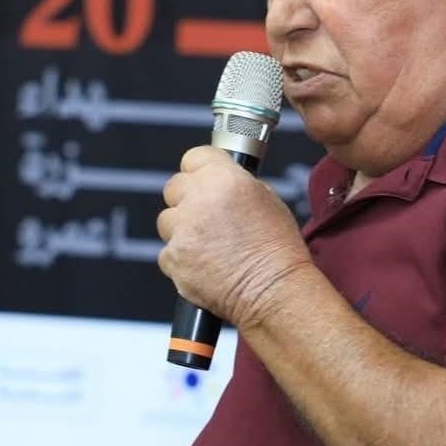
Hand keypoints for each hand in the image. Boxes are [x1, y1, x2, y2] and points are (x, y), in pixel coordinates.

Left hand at [157, 145, 312, 329]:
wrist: (272, 289)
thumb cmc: (277, 249)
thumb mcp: (269, 199)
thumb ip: (237, 184)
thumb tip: (222, 181)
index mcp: (224, 178)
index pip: (194, 156)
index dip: (200, 168)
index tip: (203, 176)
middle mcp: (199, 199)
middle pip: (174, 186)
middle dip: (187, 198)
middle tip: (206, 214)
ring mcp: (183, 230)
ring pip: (168, 220)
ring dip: (183, 228)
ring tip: (210, 244)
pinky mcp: (172, 258)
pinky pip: (168, 251)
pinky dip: (182, 257)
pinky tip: (206, 263)